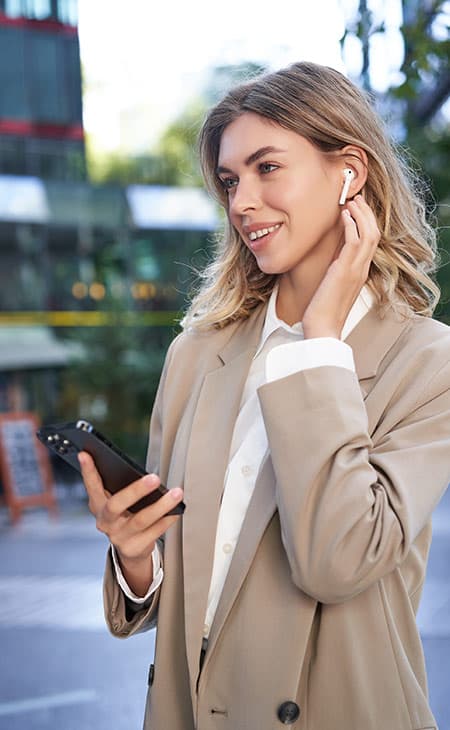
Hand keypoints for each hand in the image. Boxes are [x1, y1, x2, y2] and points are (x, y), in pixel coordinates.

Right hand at [79, 451, 182, 593]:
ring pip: (141, 519)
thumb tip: (142, 472)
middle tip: (154, 478)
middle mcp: (105, 522)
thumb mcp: (118, 502)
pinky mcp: (134, 548)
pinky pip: (154, 532)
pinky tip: (176, 510)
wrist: (130, 549)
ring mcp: (119, 537)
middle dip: (136, 490)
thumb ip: (121, 488)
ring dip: (161, 505)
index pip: (92, 486)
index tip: (86, 453)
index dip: (88, 471)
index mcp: (98, 505)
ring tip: (176, 493)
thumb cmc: (125, 516)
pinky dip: (167, 519)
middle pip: (117, 505)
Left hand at [302, 195, 379, 339]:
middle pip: (374, 233)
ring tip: (351, 201)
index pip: (370, 241)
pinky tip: (343, 215)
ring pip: (368, 234)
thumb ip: (336, 271)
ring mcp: (356, 270)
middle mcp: (362, 269)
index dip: (366, 222)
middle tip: (356, 198)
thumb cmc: (323, 311)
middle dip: (366, 213)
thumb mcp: (332, 286)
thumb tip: (332, 258)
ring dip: (361, 214)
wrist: (322, 329)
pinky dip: (351, 225)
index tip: (356, 208)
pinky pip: (354, 242)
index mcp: (360, 272)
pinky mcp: (345, 271)